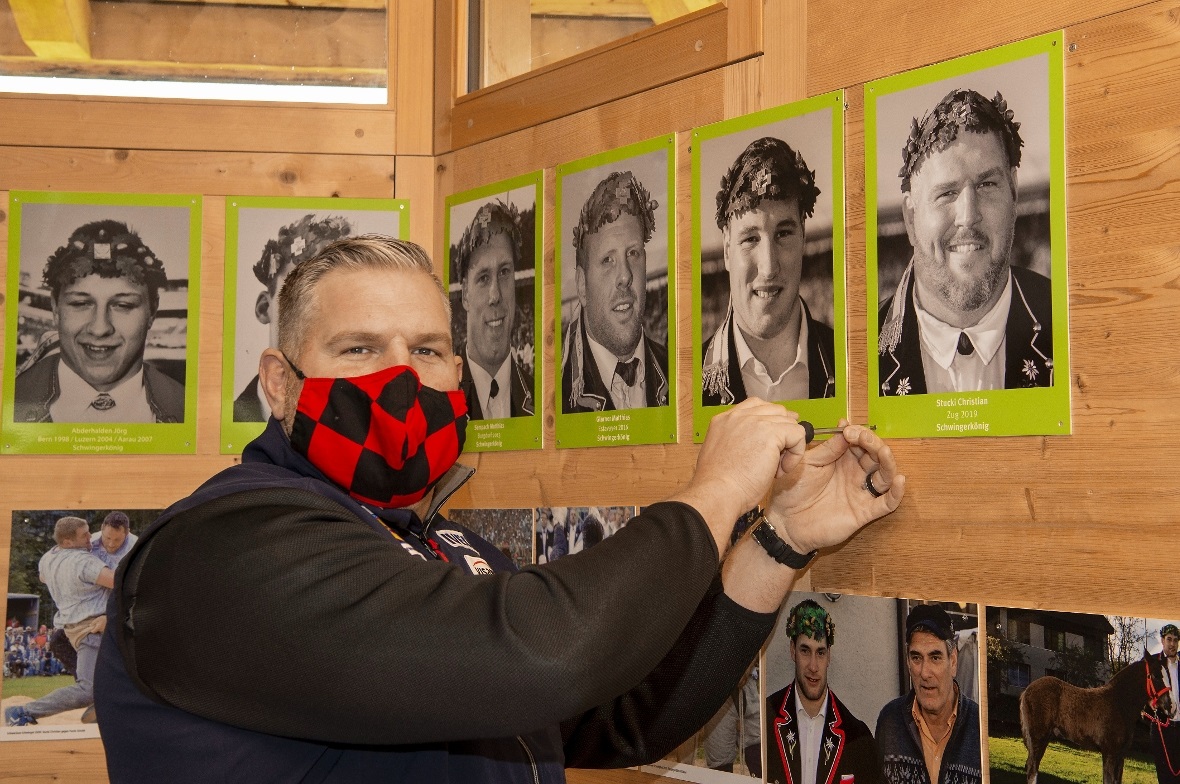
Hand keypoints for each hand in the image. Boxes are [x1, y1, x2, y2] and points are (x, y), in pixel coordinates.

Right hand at [673, 398, 808, 549]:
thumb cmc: (717, 484)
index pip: (756, 406)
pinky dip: (796, 454)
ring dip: (789, 447)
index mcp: (724, 420)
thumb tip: (759, 443)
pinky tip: (781, 470)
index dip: (771, 421)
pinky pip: (798, 434)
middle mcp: (739, 416)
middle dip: (783, 433)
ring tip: (776, 469)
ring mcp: (755, 422)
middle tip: (776, 459)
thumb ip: (737, 442)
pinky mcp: (771, 433)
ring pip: (789, 423)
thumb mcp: (721, 454)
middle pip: (776, 410)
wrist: (717, 492)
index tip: (776, 439)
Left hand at [766, 421, 904, 552]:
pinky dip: (896, 493)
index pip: (860, 442)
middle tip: (861, 437)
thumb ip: (828, 448)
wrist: (785, 521)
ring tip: (883, 452)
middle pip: (875, 456)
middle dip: (872, 443)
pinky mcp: (864, 512)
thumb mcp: (808, 462)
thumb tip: (845, 427)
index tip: (847, 429)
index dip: (858, 433)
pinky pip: (885, 503)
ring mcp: (860, 492)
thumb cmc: (793, 490)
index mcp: (842, 460)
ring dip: (888, 462)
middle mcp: (855, 474)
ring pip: (885, 475)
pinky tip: (899, 481)